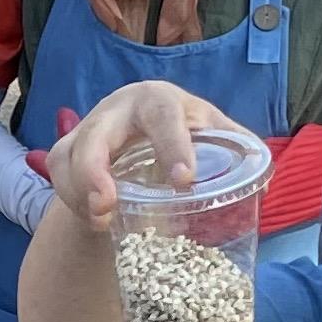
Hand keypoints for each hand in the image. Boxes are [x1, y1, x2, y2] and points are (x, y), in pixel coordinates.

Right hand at [49, 82, 251, 231]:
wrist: (144, 137)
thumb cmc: (185, 134)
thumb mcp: (213, 135)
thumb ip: (237, 148)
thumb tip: (264, 174)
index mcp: (160, 101)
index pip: (164, 116)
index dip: (172, 146)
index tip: (184, 181)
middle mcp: (118, 109)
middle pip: (98, 132)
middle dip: (97, 169)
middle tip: (107, 204)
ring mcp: (87, 129)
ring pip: (70, 156)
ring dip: (80, 191)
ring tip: (101, 221)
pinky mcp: (66, 151)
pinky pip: (58, 175)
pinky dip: (71, 200)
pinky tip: (95, 220)